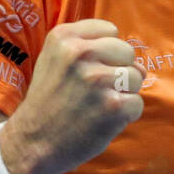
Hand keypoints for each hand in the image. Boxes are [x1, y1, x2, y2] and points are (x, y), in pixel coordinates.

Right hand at [0, 19, 145, 173]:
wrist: (33, 143)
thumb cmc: (48, 101)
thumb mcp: (54, 61)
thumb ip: (92, 50)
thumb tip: (141, 66)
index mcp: (64, 37)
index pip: (110, 31)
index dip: (105, 52)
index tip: (88, 69)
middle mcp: (80, 54)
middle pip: (126, 51)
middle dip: (118, 71)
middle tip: (94, 91)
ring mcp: (97, 79)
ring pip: (136, 77)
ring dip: (123, 94)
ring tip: (97, 105)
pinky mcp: (113, 106)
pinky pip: (137, 103)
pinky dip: (125, 116)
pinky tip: (102, 120)